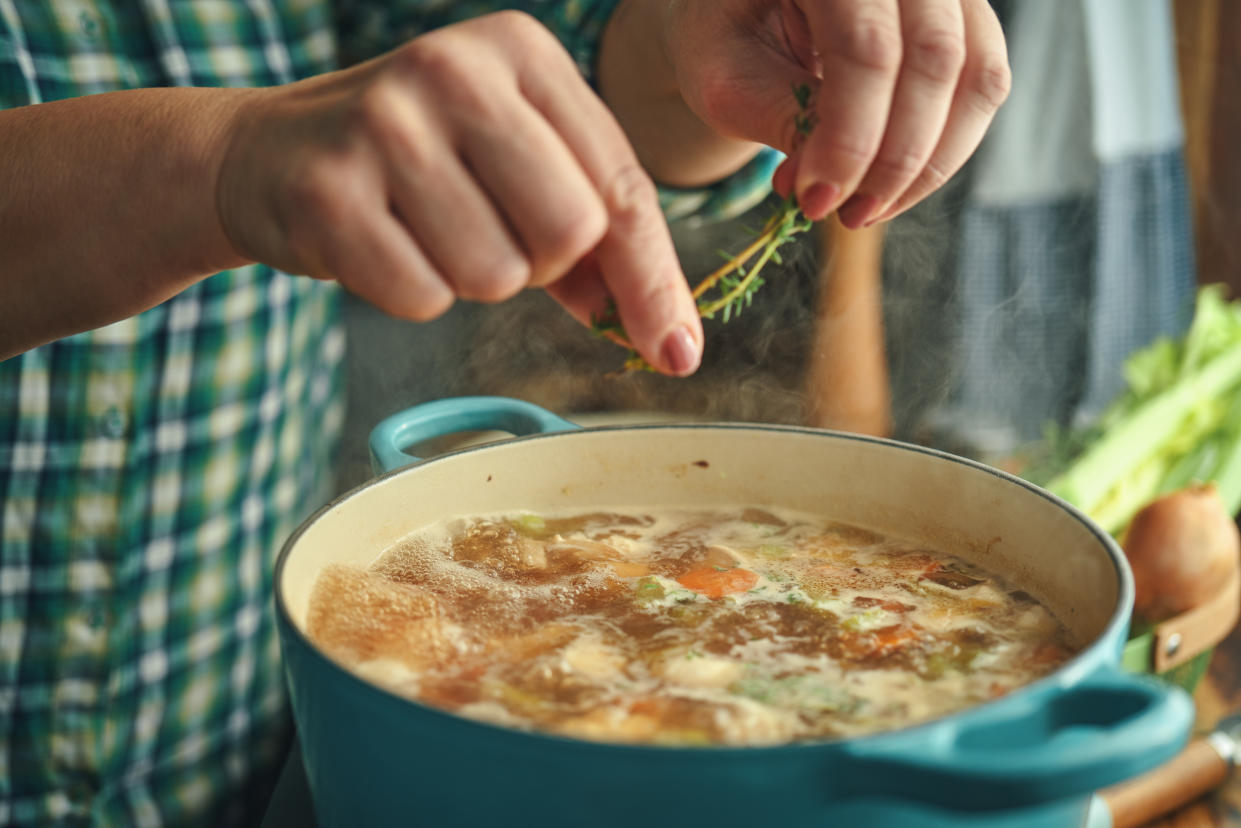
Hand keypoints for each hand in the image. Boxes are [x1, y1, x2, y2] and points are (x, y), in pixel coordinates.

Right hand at [217, 11, 702, 375]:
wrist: (268, 153)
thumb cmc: (419, 167)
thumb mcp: (514, 169)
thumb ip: (597, 242)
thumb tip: (667, 337)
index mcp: (520, 50)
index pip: (621, 185)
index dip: (652, 279)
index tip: (675, 351)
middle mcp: (455, 69)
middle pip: (570, 232)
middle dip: (541, 266)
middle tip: (490, 236)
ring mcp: (385, 123)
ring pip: (497, 275)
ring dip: (472, 280)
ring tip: (426, 231)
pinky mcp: (328, 189)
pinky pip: (423, 297)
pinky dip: (414, 294)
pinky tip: (382, 244)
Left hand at [660, 0, 1010, 225]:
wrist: (752, 12)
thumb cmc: (731, 38)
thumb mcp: (728, 79)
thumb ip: (781, 120)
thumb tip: (831, 188)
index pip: (865, 47)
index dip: (849, 138)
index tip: (815, 200)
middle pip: (933, 60)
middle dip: (892, 160)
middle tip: (843, 216)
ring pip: (976, 77)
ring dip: (927, 164)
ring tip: (864, 210)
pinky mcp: (969, 16)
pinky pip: (984, 88)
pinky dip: (944, 150)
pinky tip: (888, 186)